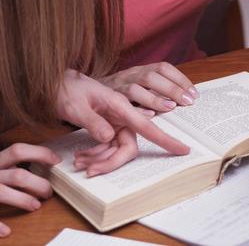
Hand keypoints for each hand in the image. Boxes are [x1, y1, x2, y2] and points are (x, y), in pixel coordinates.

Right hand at [0, 144, 59, 236]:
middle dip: (37, 184)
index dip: (39, 153)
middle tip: (49, 192)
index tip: (56, 160)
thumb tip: (45, 161)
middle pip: (18, 175)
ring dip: (23, 200)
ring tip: (36, 206)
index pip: (19, 150)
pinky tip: (7, 231)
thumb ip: (13, 163)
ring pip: (4, 193)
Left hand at [55, 70, 189, 176]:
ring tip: (79, 161)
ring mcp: (116, 120)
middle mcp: (121, 113)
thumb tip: (110, 137)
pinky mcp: (109, 124)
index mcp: (119, 105)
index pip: (147, 125)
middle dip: (110, 162)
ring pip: (117, 149)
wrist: (60, 84)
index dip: (165, 139)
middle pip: (128, 146)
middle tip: (87, 169)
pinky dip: (96, 155)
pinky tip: (81, 156)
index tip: (183, 149)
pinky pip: (108, 147)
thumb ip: (93, 121)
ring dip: (100, 160)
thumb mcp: (76, 107)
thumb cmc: (68, 91)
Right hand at [102, 63, 197, 112]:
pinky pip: (117, 104)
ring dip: (154, 98)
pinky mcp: (102, 100)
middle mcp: (128, 76)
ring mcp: (115, 88)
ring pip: (135, 89)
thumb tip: (175, 101)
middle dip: (172, 89)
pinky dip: (132, 109)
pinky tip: (146, 116)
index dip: (179, 79)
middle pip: (151, 77)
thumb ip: (151, 90)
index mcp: (138, 71)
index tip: (193, 93)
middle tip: (188, 101)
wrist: (75, 88)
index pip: (162, 68)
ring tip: (170, 108)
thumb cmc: (111, 91)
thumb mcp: (132, 85)